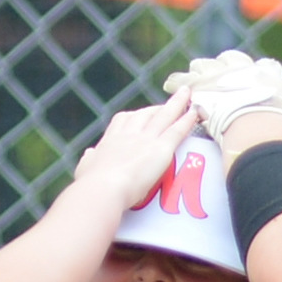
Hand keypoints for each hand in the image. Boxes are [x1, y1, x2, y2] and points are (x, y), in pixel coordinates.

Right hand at [72, 95, 199, 212]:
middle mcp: (129, 135)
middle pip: (145, 114)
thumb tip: (89, 154)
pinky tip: (196, 113)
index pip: (123, 121)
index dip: (134, 116)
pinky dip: (187, 121)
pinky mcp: (161, 149)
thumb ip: (89, 160)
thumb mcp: (85, 169)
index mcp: (111, 141)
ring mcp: (145, 139)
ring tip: (188, 93)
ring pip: (164, 115)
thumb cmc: (92, 185)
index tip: (140, 114)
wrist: (102, 189)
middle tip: (171, 102)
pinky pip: (177, 131)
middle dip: (158, 107)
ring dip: (177, 103)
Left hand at [165, 51, 281, 143]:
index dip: (258, 72)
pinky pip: (183, 82)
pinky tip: (172, 86)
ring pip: (204, 67)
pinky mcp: (200, 91)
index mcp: (267, 73)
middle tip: (218, 79)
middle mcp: (243, 71)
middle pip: (229, 61)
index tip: (254, 78)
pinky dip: (178, 84)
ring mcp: (220, 79)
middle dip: (224, 69)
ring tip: (194, 82)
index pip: (263, 66)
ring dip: (200, 74)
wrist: (263, 133)